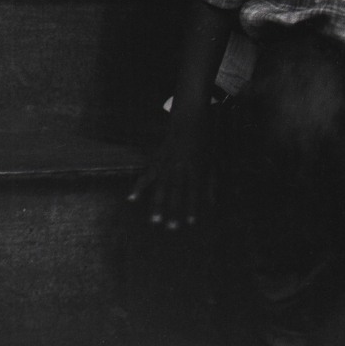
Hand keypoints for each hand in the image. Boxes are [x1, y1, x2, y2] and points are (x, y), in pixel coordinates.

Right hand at [127, 108, 210, 231]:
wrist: (189, 117)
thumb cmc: (204, 140)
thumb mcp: (212, 159)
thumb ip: (211, 182)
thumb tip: (212, 203)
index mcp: (196, 165)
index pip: (194, 190)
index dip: (192, 206)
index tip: (190, 222)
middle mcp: (180, 165)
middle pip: (177, 190)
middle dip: (174, 210)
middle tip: (171, 228)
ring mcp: (166, 161)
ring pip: (161, 185)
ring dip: (157, 204)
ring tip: (153, 221)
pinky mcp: (156, 158)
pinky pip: (146, 174)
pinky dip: (139, 186)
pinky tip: (132, 198)